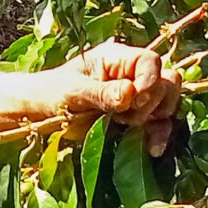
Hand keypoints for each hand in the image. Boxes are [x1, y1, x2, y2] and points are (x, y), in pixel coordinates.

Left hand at [58, 41, 181, 155]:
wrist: (40, 114)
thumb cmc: (52, 92)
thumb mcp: (73, 91)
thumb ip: (101, 93)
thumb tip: (130, 93)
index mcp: (116, 58)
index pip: (150, 61)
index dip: (150, 79)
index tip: (137, 99)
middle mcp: (131, 74)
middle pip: (166, 81)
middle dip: (152, 101)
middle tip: (127, 115)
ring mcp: (136, 97)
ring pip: (167, 103)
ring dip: (155, 119)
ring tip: (128, 127)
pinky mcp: (136, 119)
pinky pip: (159, 125)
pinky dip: (159, 136)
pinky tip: (152, 149)